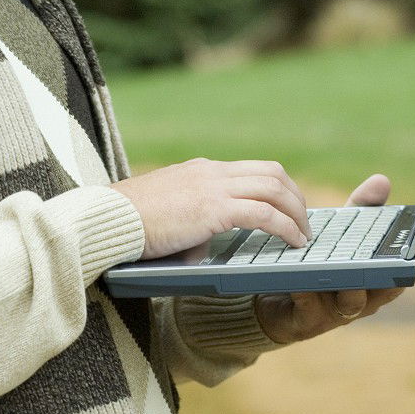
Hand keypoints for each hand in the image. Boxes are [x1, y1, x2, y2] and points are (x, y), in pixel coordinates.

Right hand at [111, 158, 310, 260]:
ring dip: (297, 212)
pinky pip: (263, 214)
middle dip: (296, 198)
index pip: (254, 169)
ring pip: (274, 188)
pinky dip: (285, 227)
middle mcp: (211, 172)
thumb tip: (205, 244)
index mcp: (201, 170)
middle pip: (272, 173)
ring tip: (304, 235)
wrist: (109, 220)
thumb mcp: (168, 213)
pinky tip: (293, 242)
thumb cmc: (130, 223)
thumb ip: (192, 220)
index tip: (290, 209)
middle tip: (305, 223)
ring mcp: (212, 187)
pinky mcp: (212, 209)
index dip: (279, 188)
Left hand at [253, 173, 414, 344]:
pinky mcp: (308, 320)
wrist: (273, 299)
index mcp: (377, 277)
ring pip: (354, 302)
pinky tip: (302, 282)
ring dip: (354, 287)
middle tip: (410, 258)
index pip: (412, 266)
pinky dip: (307, 292)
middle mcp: (365, 297)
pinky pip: (310, 307)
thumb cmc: (317, 264)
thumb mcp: (339, 233)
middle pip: (391, 287)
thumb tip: (383, 179)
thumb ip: (361, 209)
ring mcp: (338, 311)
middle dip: (402, 273)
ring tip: (352, 273)